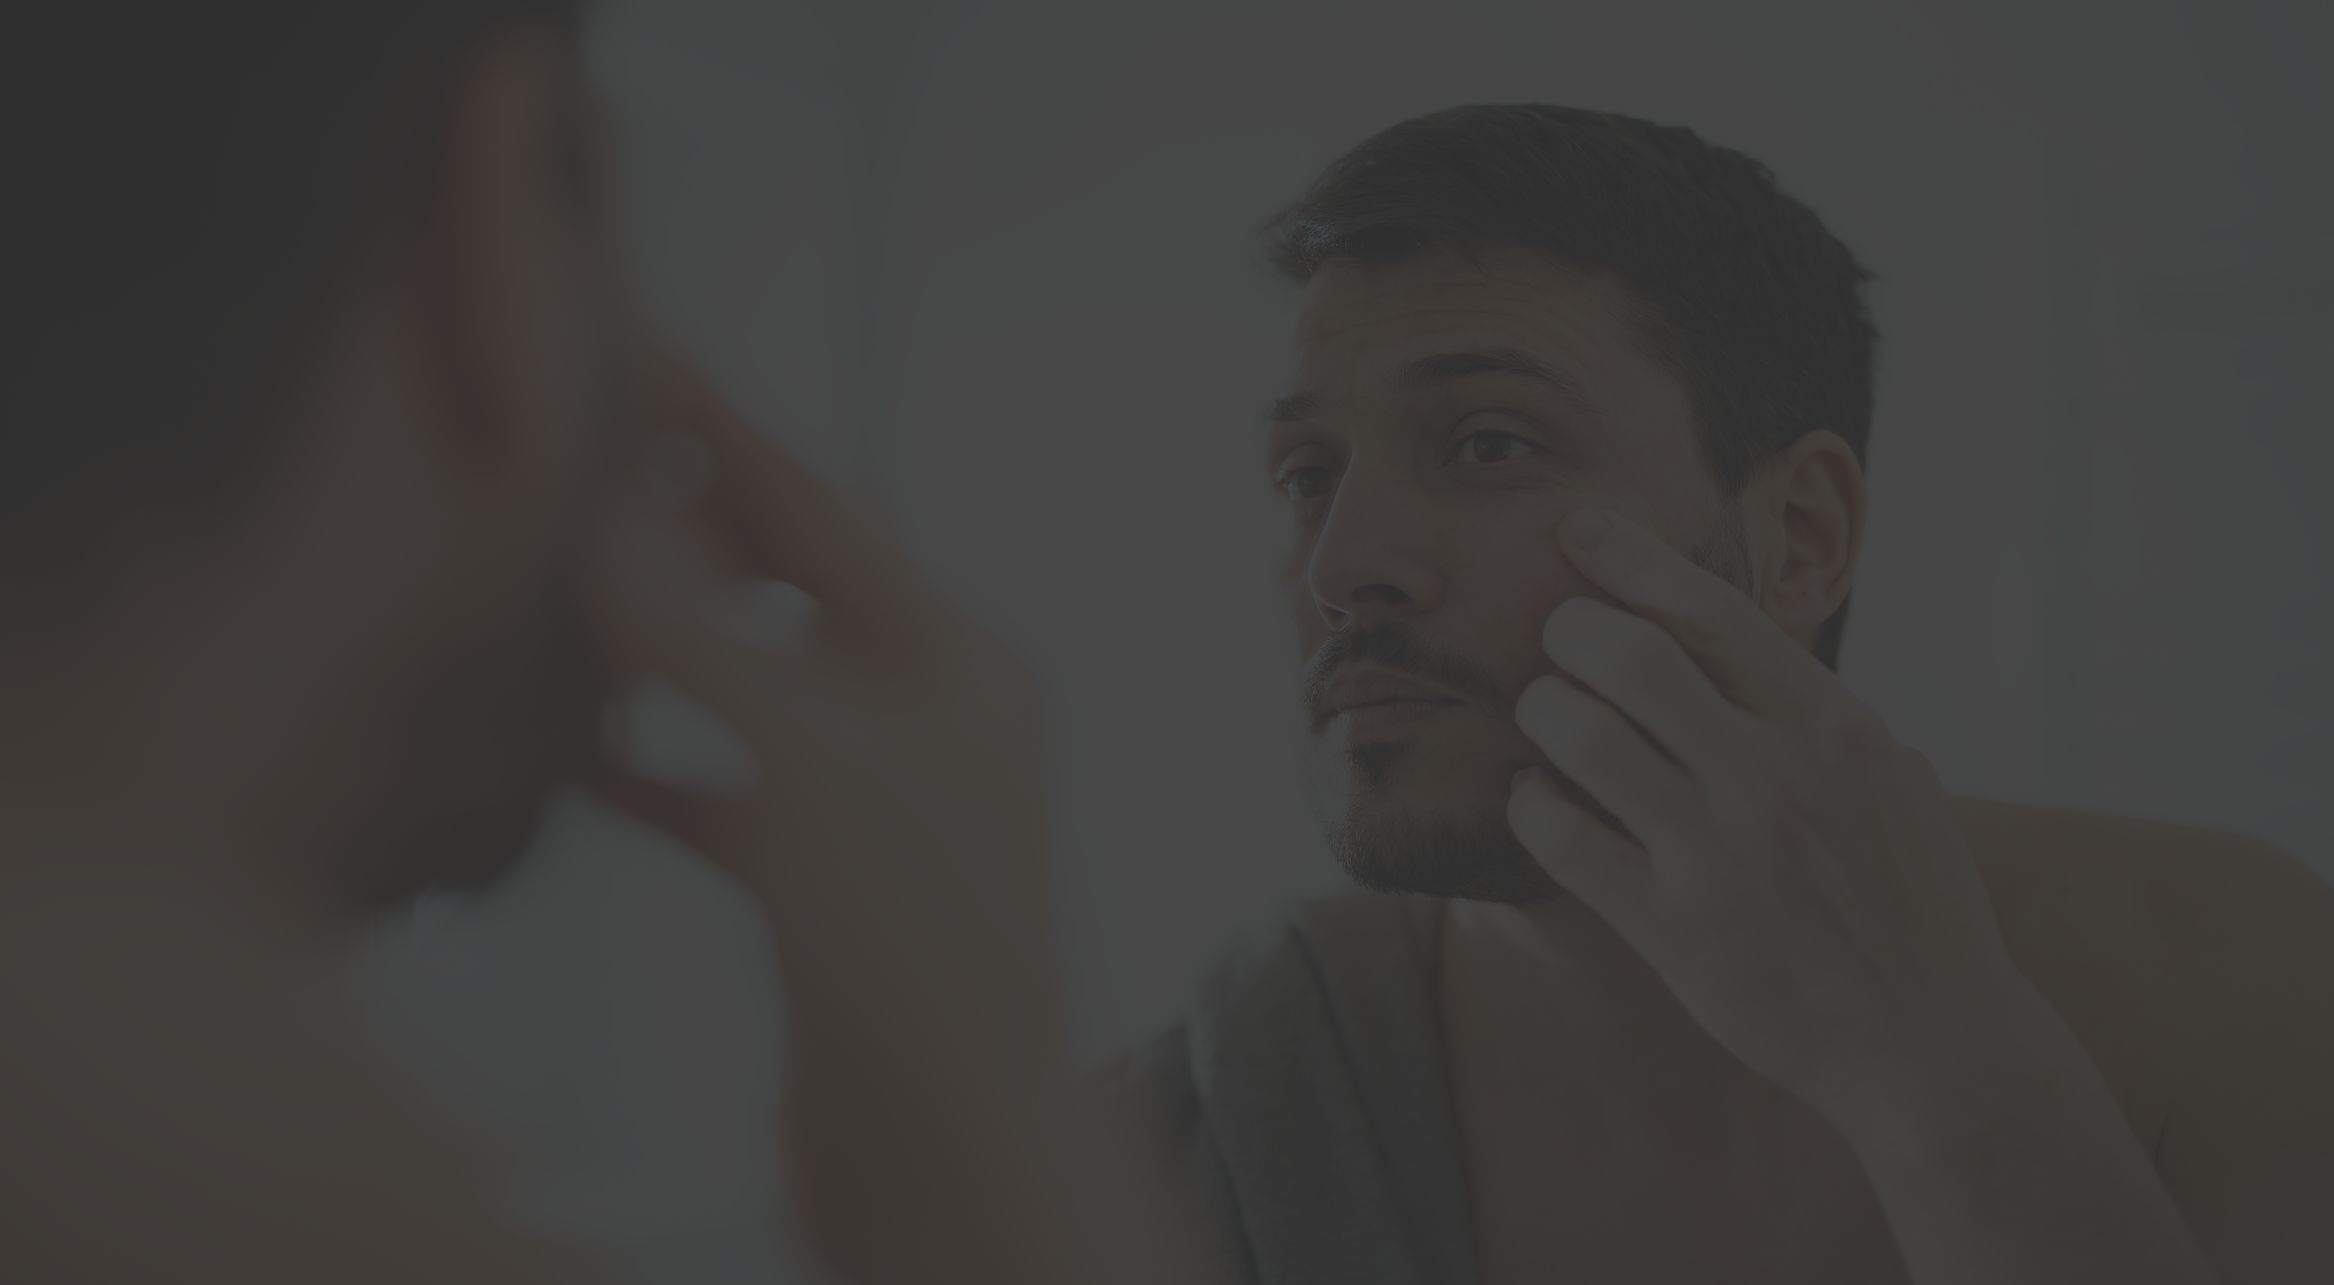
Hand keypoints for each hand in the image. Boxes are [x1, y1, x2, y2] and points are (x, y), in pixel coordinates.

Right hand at [583, 354, 1068, 1273]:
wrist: (945, 1150)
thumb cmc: (922, 955)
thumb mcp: (812, 764)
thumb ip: (705, 643)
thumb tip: (616, 534)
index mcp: (959, 666)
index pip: (825, 513)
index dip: (727, 433)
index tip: (649, 357)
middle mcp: (926, 723)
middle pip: (787, 590)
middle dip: (685, 529)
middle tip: (581, 467)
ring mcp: (874, 810)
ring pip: (747, 691)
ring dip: (656, 645)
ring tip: (560, 594)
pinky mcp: (821, 892)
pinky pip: (722, 796)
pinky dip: (651, 765)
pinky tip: (571, 751)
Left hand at [1506, 508, 2036, 1113]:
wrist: (1930, 1042)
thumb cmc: (1909, 902)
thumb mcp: (1890, 781)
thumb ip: (1815, 714)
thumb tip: (1736, 645)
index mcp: (1832, 729)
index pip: (1710, 610)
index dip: (1630, 557)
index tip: (1578, 529)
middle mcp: (1774, 780)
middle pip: (1632, 656)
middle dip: (1572, 627)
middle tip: (1556, 636)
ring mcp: (1723, 855)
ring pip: (1585, 736)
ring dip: (1544, 708)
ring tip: (1544, 713)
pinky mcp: (1677, 931)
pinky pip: (1565, 841)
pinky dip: (1532, 804)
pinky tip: (1536, 797)